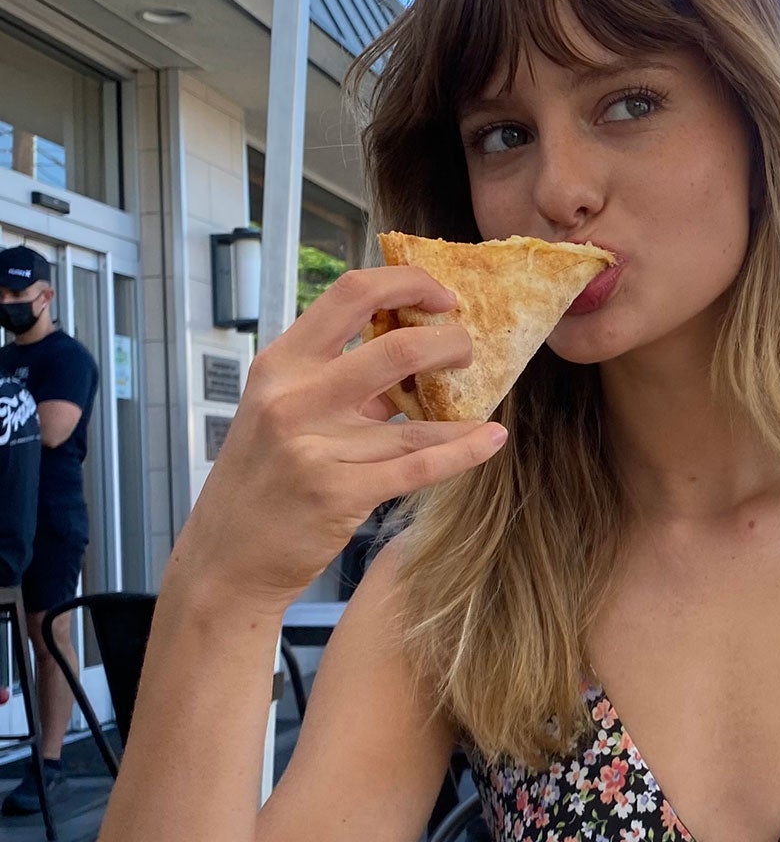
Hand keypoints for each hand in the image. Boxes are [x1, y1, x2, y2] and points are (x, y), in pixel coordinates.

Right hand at [172, 266, 505, 609]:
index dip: (406, 283)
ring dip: (464, 405)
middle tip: (467, 351)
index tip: (440, 295)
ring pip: (416, 418)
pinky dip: (464, 450)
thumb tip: (408, 349)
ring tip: (488, 396)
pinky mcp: (340, 494)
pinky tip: (492, 438)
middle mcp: (294, 398)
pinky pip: (419, 466)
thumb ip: (335, 381)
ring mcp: (317, 447)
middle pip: (396, 347)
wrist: (226, 558)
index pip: (350, 294)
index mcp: (280, 364)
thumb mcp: (279, 412)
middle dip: (449, 342)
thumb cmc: (260, 480)